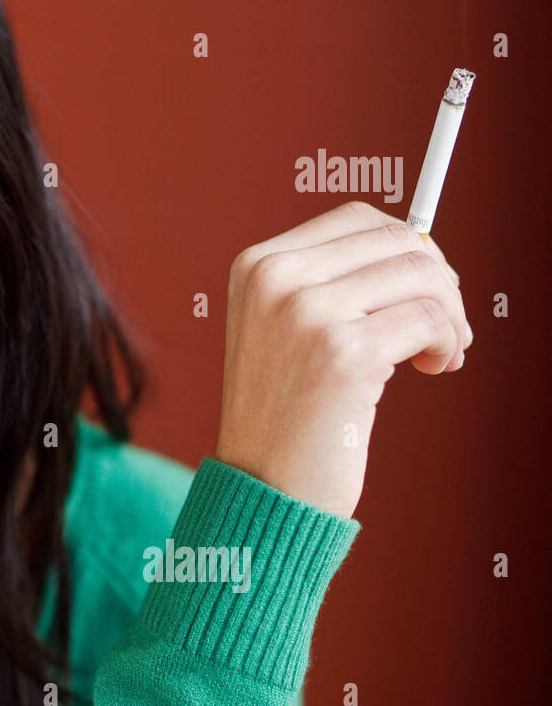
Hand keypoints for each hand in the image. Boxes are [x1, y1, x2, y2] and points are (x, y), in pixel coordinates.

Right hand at [214, 199, 471, 518]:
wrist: (261, 486)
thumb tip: (420, 246)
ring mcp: (305, 312)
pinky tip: (433, 368)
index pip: (358, 219)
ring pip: (422, 274)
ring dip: (450, 314)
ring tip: (438, 352)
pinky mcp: (342, 351)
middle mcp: (275, 279)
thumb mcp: (283, 329)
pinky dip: (448, 343)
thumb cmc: (282, 414)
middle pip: (398, 241)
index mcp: (256, 266)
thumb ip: (332, 281)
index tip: (421, 288)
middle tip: (442, 327)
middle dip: (438, 281)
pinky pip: (430, 320)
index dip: (406, 248)